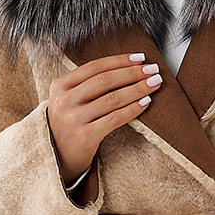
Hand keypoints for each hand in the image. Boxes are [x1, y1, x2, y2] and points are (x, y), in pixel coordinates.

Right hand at [47, 54, 162, 179]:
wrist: (60, 155)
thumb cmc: (71, 122)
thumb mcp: (69, 99)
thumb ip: (87, 83)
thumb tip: (126, 67)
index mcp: (60, 85)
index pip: (95, 66)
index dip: (120, 60)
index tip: (140, 58)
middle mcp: (64, 101)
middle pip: (105, 80)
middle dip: (133, 73)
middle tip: (152, 69)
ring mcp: (74, 119)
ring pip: (113, 99)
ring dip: (138, 89)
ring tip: (154, 84)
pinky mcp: (85, 136)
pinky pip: (115, 119)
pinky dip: (133, 109)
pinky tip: (145, 103)